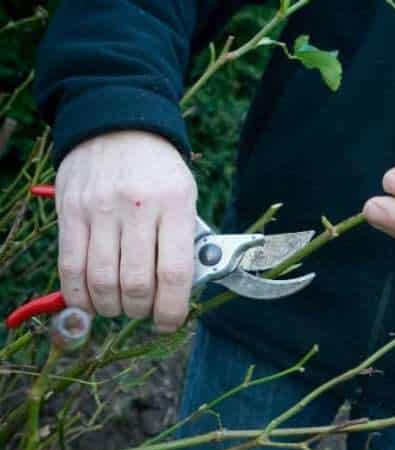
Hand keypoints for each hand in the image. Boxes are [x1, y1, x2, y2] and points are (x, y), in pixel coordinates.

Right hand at [55, 131, 196, 331]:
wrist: (117, 126)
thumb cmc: (158, 170)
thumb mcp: (185, 196)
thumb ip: (184, 239)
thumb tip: (183, 289)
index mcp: (175, 204)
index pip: (174, 272)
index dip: (172, 308)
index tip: (171, 321)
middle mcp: (137, 208)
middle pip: (137, 283)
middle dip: (142, 310)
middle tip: (145, 312)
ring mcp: (100, 210)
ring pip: (102, 281)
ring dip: (113, 307)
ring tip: (121, 307)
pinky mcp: (70, 213)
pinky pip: (71, 267)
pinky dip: (80, 295)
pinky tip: (91, 300)